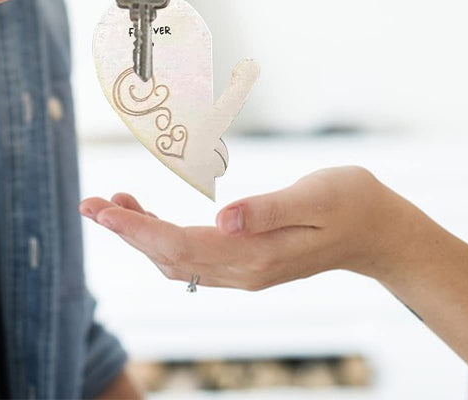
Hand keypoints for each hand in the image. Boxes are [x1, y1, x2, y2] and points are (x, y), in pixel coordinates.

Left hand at [80, 167, 408, 290]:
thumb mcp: (314, 196)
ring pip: (177, 260)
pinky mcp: (248, 262)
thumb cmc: (350, 202)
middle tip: (90, 203)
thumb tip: (221, 219)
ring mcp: (245, 270)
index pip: (181, 246)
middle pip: (170, 257)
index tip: (104, 208)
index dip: (138, 228)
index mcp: (256, 254)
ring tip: (112, 205)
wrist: (378, 231)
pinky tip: (152, 219)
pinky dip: (164, 238)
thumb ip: (267, 209)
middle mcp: (244, 270)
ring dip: (141, 235)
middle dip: (127, 231)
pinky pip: (193, 257)